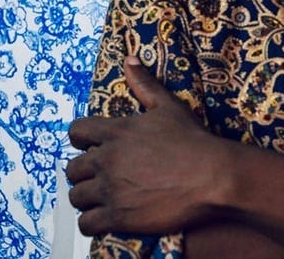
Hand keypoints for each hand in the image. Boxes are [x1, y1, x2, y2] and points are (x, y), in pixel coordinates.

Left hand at [67, 57, 221, 236]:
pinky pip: (87, 224)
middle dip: (83, 172)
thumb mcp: (167, 105)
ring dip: (86, 198)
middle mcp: (107, 159)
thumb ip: (144, 83)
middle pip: (72, 168)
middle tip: (98, 176)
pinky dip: (92, 222)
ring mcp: (111, 189)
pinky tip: (104, 219)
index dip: (81, 139)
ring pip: (76, 197)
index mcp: (116, 131)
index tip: (91, 146)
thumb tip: (129, 59)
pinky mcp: (118, 216)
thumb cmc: (191, 140)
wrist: (211, 177)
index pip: (76, 132)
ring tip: (101, 198)